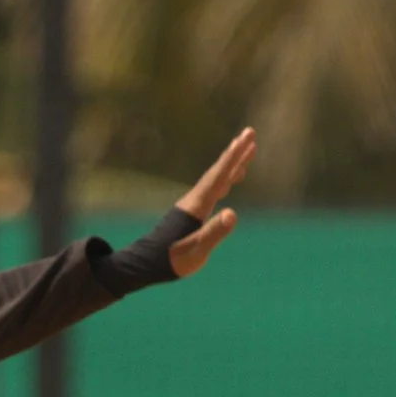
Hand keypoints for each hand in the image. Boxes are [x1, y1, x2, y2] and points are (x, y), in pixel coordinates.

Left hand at [169, 128, 256, 277]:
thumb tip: (232, 213)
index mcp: (197, 206)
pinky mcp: (191, 212)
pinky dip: (225, 180)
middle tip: (249, 132)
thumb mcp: (195, 251)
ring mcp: (193, 205)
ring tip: (247, 150)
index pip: (219, 177)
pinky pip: (213, 189)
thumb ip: (213, 233)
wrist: (146, 264)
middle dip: (235, 152)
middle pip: (218, 171)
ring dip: (232, 164)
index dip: (234, 158)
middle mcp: (195, 200)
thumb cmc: (171, 260)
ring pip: (216, 179)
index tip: (247, 139)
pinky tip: (231, 180)